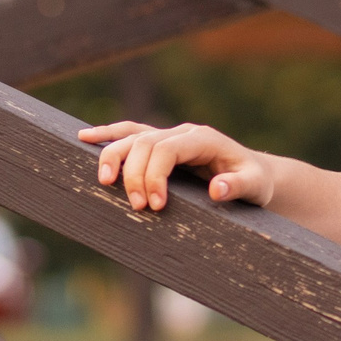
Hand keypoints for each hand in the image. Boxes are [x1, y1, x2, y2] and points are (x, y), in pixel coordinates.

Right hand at [77, 120, 274, 210]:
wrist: (256, 175)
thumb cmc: (255, 182)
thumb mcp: (255, 186)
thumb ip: (238, 186)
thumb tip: (217, 189)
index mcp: (203, 139)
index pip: (167, 149)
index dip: (154, 174)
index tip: (155, 204)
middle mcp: (183, 132)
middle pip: (145, 144)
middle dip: (134, 175)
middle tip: (137, 207)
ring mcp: (170, 135)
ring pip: (131, 136)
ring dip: (113, 157)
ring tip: (103, 182)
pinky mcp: (161, 144)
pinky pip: (130, 134)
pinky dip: (107, 135)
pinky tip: (84, 137)